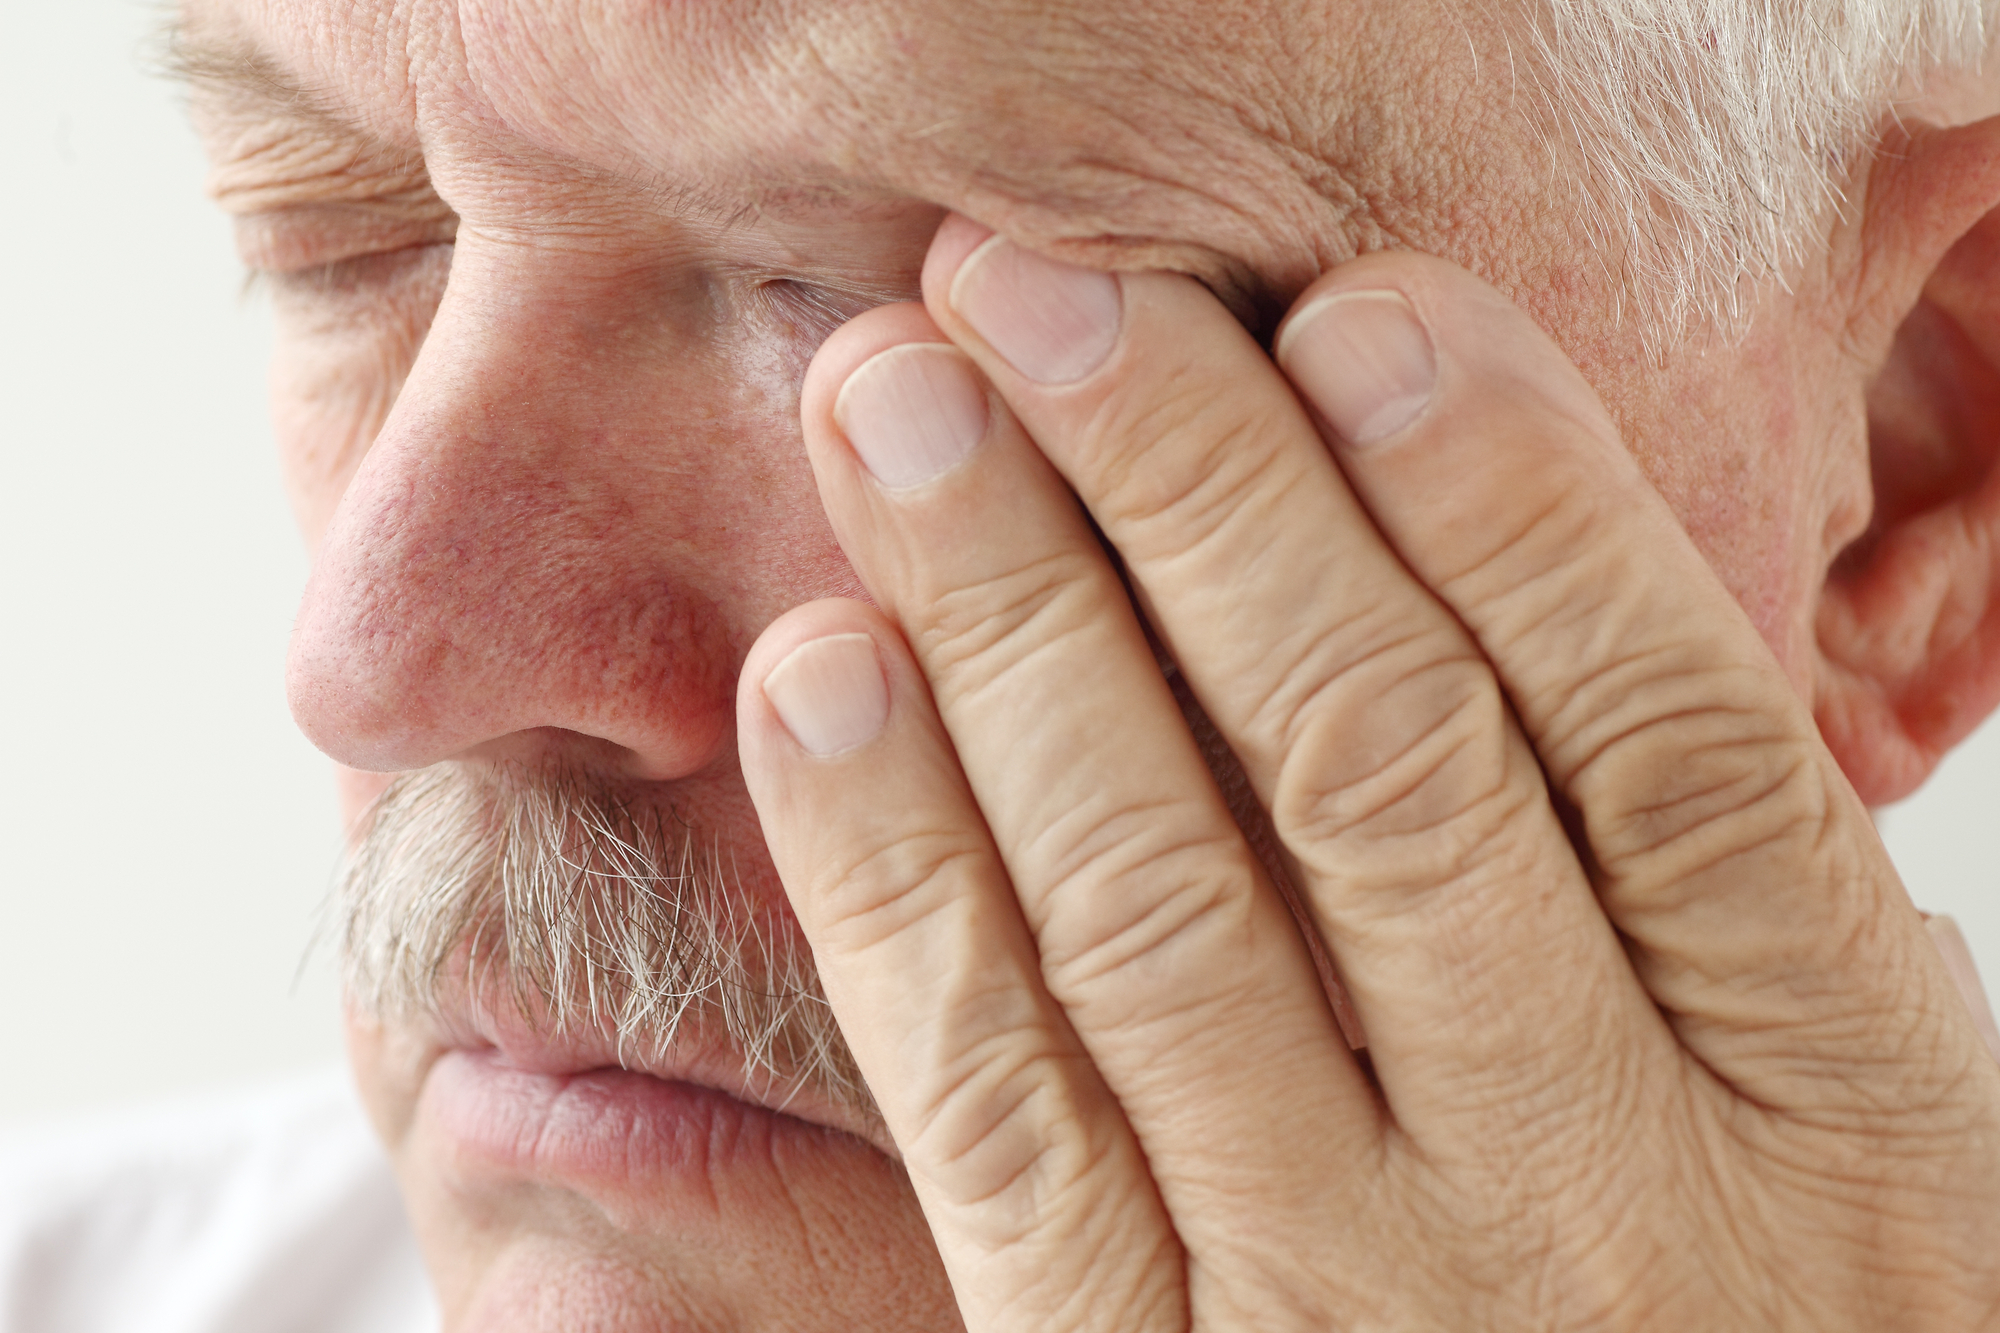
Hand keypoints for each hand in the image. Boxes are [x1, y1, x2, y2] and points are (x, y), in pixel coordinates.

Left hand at [737, 215, 1999, 1329]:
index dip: (1507, 493)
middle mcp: (1598, 1200)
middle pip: (1380, 769)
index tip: (1347, 314)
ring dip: (1011, 625)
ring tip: (899, 414)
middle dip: (1192, 497)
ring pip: (1163, 905)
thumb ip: (1690, 883)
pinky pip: (996, 1107)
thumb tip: (1481, 540)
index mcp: (1830, 1108)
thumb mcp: (1832, 1124)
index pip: (1662, 732)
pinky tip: (823, 680)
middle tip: (1038, 294)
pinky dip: (894, 875)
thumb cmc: (1743, 1326)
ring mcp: (1350, 1306)